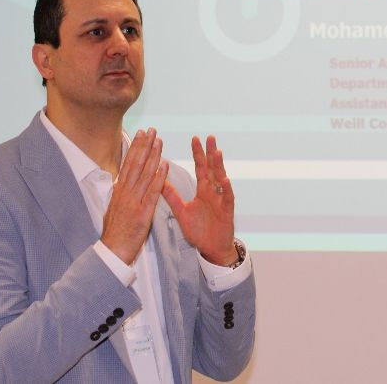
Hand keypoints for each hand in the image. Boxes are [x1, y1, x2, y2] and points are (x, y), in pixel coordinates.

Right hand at [100, 128, 167, 264]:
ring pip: (144, 174)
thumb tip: (121, 181)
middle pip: (135, 164)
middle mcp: (125, 192)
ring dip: (153, 156)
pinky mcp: (142, 212)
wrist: (112, 252)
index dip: (135, 148)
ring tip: (159, 141)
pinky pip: (152, 192)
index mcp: (119, 191)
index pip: (128, 164)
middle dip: (144, 145)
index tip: (141, 134)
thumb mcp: (114, 208)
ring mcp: (134, 201)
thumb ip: (120, 194)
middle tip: (151, 129)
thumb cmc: (115, 233)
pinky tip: (164, 166)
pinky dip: (159, 178)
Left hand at [162, 135, 237, 266]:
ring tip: (217, 153)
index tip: (195, 138)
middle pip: (212, 169)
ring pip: (221, 180)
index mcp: (203, 190)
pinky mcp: (227, 211)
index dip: (198, 154)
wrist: (211, 249)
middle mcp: (213, 192)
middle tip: (210, 137)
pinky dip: (226, 188)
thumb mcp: (182, 212)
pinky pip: (227, 198)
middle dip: (211, 153)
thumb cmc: (199, 230)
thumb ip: (172, 197)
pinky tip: (225, 179)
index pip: (200, 168)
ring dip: (219, 166)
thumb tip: (159, 181)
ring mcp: (221, 200)